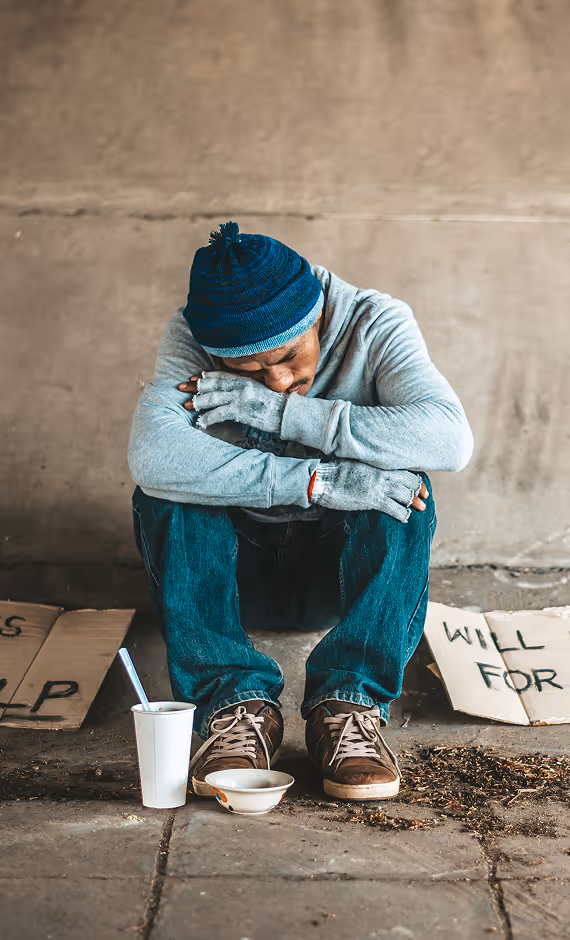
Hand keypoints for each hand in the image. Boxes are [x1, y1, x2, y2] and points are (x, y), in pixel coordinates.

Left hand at [179, 372, 285, 433]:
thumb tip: (237, 394)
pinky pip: (219, 413)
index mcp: (245, 380)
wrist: (289, 413)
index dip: (206, 376)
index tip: (194, 377)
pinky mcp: (241, 410)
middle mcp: (241, 386)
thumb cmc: (278, 406)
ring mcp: (240, 397)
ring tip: (187, 404)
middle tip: (180, 387)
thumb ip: (249, 389)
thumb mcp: (262, 392)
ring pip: (213, 397)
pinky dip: (208, 417)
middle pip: (213, 384)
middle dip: (196, 386)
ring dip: (198, 401)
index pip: (221, 375)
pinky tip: (201, 422)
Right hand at [311, 462, 426, 521]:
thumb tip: (373, 473)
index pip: (404, 469)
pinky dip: (402, 514)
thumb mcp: (356, 464)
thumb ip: (369, 468)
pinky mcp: (374, 500)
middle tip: (425, 497)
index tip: (420, 484)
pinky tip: (405, 517)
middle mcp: (383, 474)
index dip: (415, 477)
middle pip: (409, 481)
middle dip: (419, 489)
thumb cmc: (335, 472)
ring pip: (406, 494)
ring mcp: (379, 487)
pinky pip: (395, 508)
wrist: (324, 479)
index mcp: (378, 464)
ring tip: (421, 508)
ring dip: (415, 502)